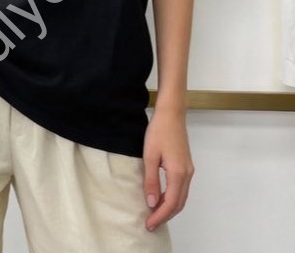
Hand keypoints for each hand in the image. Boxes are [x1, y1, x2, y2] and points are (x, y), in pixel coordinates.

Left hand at [142, 109, 194, 230]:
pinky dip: (173, 197)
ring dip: (170, 207)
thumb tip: (152, 203)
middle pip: (179, 203)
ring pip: (182, 196)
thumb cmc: (159, 131)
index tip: (149, 224)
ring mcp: (189, 169)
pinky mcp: (186, 164)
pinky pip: (181, 188)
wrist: (171, 113)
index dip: (160, 216)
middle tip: (151, 223)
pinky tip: (162, 197)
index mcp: (178, 173)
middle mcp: (187, 174)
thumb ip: (151, 181)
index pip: (171, 204)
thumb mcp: (150, 156)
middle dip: (165, 216)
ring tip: (155, 213)